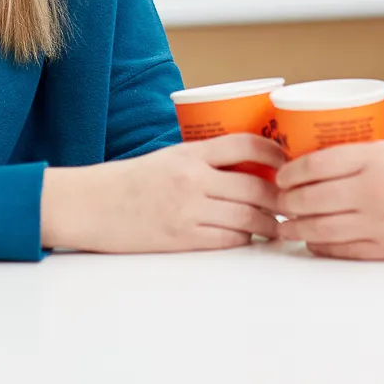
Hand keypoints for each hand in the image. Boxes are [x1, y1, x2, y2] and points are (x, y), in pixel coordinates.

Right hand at [42, 135, 286, 252]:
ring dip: (270, 223)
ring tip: (279, 225)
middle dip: (281, 197)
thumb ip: (204, 160)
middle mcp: (193, 179)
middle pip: (256, 186)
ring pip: (248, 217)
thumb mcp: (168, 158)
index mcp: (190, 153)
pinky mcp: (182, 238)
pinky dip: (245, 239)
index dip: (275, 152)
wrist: (90, 205)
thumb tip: (249, 167)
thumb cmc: (130, 181)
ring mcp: (188, 210)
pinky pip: (229, 239)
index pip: (246, 144)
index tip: (289, 162)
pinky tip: (250, 237)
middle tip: (293, 201)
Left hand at [277, 140, 383, 259]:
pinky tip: (315, 242)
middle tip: (275, 203)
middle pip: (309, 200)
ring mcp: (381, 224)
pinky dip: (323, 247)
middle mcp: (374, 191)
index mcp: (377, 159)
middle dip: (285, 204)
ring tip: (286, 227)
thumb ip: (369, 158)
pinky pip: (344, 252)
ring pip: (320, 229)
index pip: (314, 165)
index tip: (280, 176)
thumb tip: (330, 168)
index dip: (289, 173)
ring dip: (297, 229)